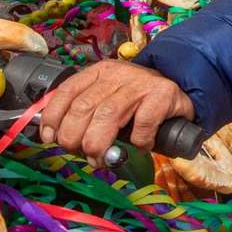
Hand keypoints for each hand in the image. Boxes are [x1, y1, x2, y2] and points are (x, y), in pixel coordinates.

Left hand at [39, 60, 194, 166]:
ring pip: (107, 116)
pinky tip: (140, 145)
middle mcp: (118, 74)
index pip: (67, 90)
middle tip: (80, 153)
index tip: (50, 138)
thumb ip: (85, 109)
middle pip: (83, 107)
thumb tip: (56, 135)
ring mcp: (141, 83)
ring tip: (99, 159)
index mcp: (100, 71)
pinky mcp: (163, 95)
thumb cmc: (139, 99)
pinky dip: (138, 141)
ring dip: (98, 144)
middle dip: (74, 137)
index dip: (53, 117)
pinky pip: (142, 124)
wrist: (180, 88)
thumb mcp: (108, 96)